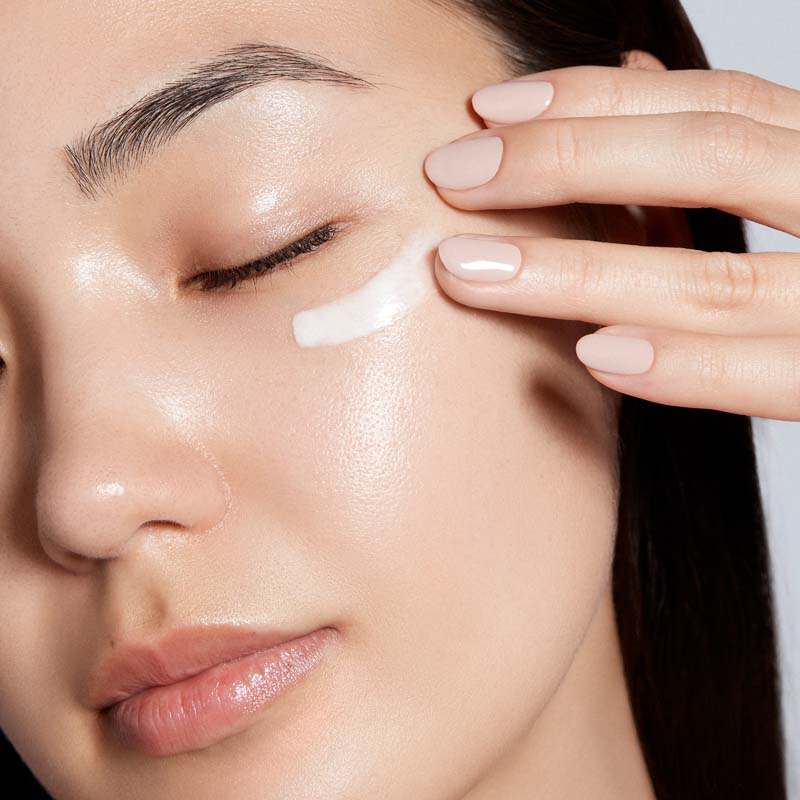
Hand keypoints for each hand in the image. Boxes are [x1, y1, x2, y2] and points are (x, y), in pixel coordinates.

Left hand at [423, 65, 799, 420]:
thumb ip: (729, 149)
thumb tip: (628, 80)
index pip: (714, 107)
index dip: (595, 102)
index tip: (489, 111)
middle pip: (709, 161)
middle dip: (567, 163)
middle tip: (451, 175)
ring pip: (718, 277)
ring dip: (580, 272)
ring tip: (470, 272)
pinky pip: (779, 378)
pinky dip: (688, 365)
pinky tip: (596, 354)